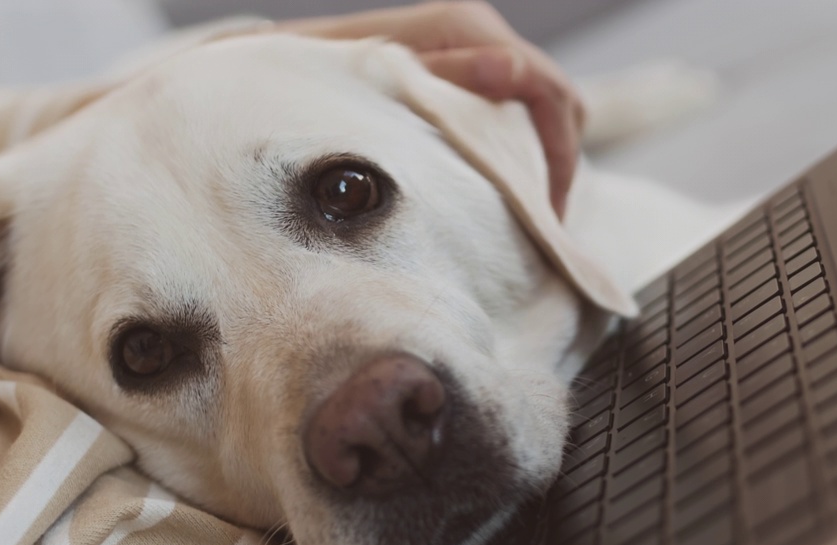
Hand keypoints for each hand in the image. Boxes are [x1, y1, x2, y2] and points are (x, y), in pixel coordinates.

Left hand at [276, 2, 584, 217]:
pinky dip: (527, 154)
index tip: (544, 215)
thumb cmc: (322, 85)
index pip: (545, 86)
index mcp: (464, 25)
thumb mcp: (381, 89)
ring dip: (547, 160)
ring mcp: (476, 52)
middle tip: (542, 228)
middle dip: (558, 163)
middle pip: (560, 98)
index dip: (557, 153)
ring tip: (527, 219)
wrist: (276, 73)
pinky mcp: (467, 76)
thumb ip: (446, 77)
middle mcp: (478, 31)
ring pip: (549, 108)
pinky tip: (507, 195)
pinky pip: (521, 114)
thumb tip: (511, 67)